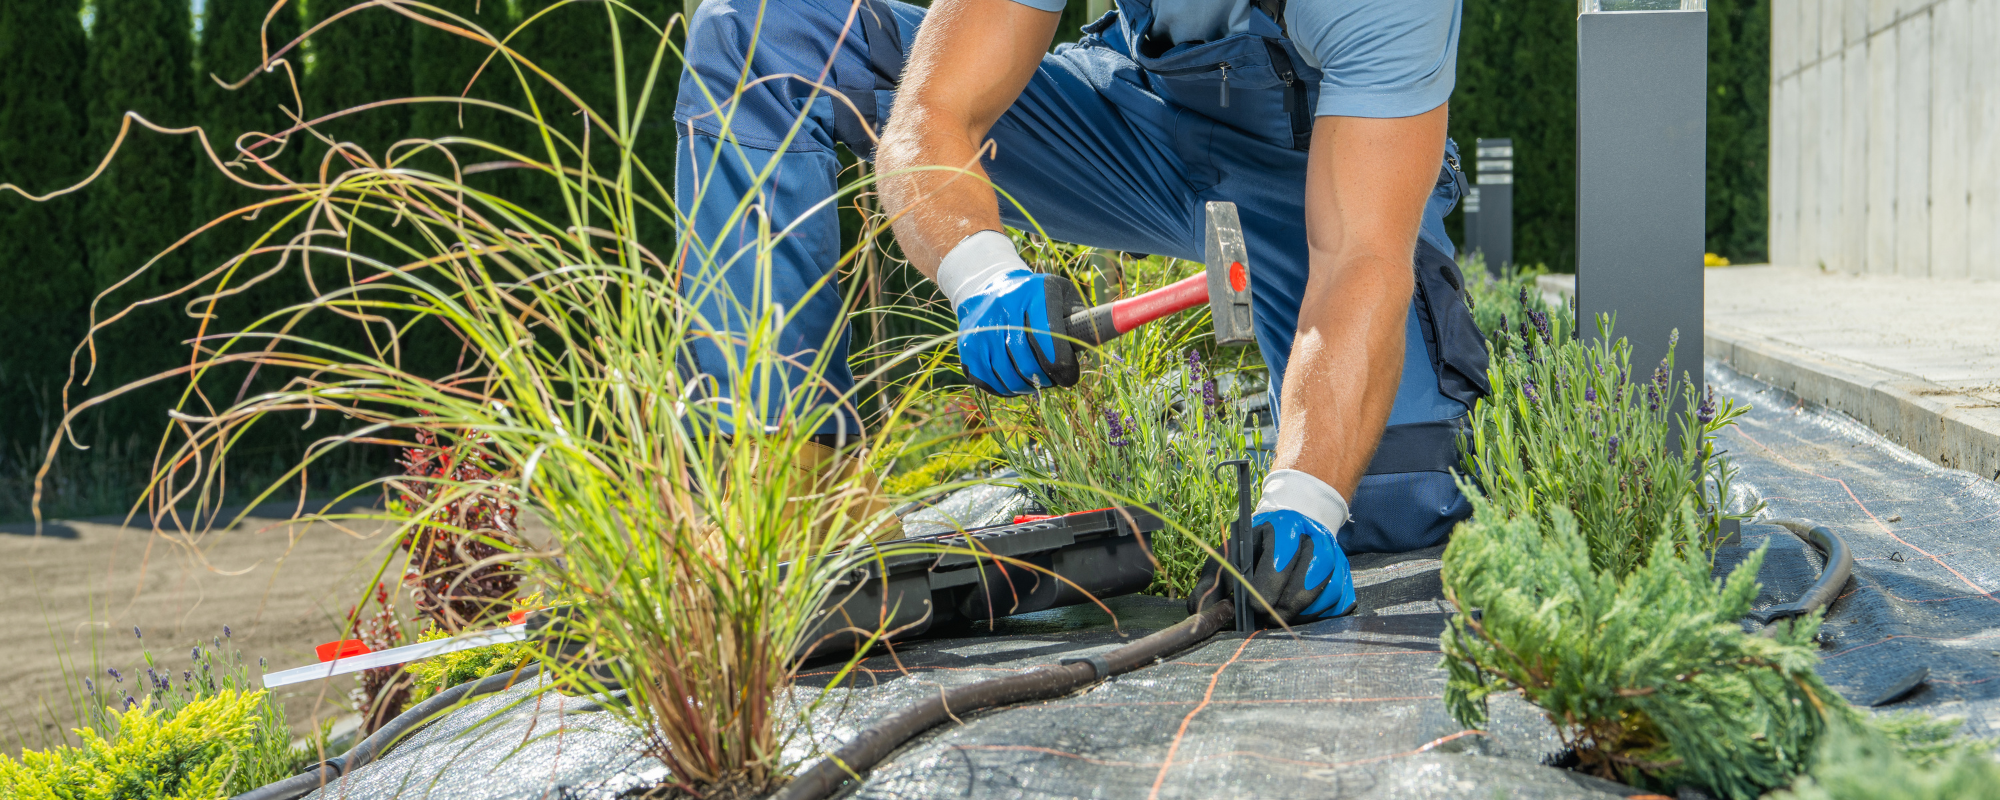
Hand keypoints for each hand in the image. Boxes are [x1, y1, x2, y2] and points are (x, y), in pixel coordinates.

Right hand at [953, 267, 1078, 396]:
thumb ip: (1080, 318)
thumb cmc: (1036, 298)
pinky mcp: (967, 345)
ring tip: (1035, 382)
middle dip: (1044, 379)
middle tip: (1052, 380)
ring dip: (1026, 387)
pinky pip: (987, 380)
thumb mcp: (1061, 296)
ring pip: (1006, 375)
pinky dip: (1004, 388)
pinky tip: (1014, 382)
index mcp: (1033, 292)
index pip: (1048, 336)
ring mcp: (980, 327)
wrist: (989, 287)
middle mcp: (1003, 306)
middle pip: (1026, 361)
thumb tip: (1101, 337)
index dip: (1062, 364)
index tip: (1069, 376)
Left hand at [1188, 470, 1354, 625]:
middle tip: (1263, 617)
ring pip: (1322, 597)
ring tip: (1278, 614)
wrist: (1295, 526)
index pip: (1279, 558)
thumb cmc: (1256, 546)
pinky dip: (1317, 614)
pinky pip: (1337, 605)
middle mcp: (1315, 537)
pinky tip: (1299, 611)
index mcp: (1283, 525)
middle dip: (1279, 608)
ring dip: (1297, 613)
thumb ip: (1213, 579)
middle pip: (1303, 584)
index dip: (1265, 587)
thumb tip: (1196, 608)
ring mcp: (1335, 556)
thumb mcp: (1230, 552)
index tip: (1252, 606)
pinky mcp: (1345, 575)